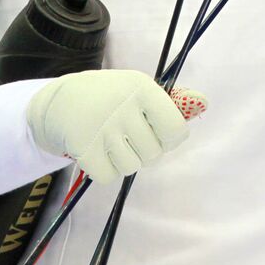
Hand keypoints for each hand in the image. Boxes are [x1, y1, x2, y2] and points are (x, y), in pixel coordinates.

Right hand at [26, 69, 206, 185]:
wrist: (61, 101)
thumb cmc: (111, 97)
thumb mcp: (139, 89)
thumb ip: (172, 101)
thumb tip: (204, 103)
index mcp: (141, 88)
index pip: (174, 127)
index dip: (172, 138)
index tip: (162, 133)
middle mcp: (122, 107)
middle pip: (154, 153)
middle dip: (146, 150)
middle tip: (132, 137)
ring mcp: (101, 128)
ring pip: (132, 166)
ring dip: (126, 161)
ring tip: (115, 143)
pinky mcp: (83, 148)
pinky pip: (109, 177)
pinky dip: (107, 170)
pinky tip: (100, 153)